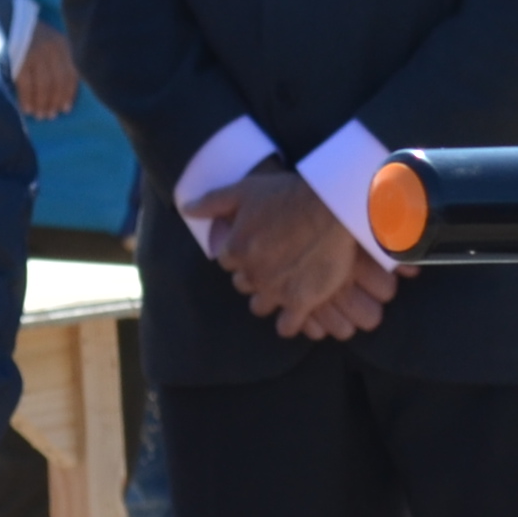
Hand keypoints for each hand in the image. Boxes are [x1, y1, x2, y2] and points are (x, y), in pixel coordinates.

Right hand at [14, 26, 81, 118]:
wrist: (6, 19)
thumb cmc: (30, 36)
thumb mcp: (49, 44)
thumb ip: (59, 62)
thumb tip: (64, 95)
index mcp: (63, 44)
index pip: (72, 73)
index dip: (69, 94)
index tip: (66, 109)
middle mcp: (52, 48)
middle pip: (58, 81)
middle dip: (54, 101)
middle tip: (50, 116)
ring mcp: (35, 52)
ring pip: (43, 84)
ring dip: (42, 103)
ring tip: (40, 115)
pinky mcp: (19, 57)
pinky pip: (26, 84)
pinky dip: (27, 99)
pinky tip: (27, 109)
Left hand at [206, 167, 400, 337]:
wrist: (331, 206)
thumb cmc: (287, 195)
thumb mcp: (244, 190)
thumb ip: (211, 202)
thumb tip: (186, 209)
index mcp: (235, 250)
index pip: (228, 261)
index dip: (242, 251)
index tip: (258, 243)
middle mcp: (252, 274)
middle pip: (244, 284)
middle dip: (254, 274)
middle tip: (274, 260)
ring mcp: (277, 291)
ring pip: (260, 306)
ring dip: (268, 297)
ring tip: (284, 284)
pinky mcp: (302, 302)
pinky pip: (287, 326)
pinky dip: (289, 322)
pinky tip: (295, 312)